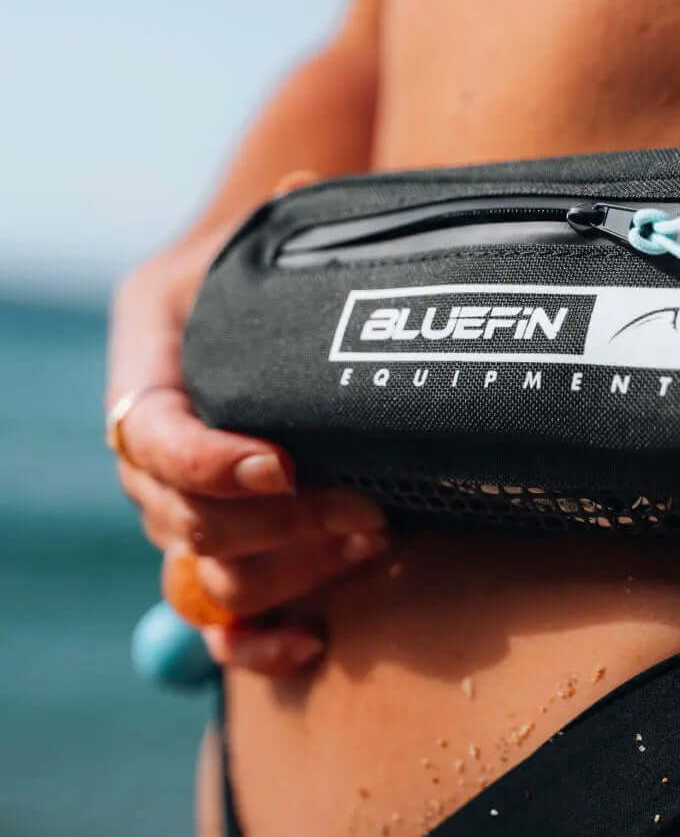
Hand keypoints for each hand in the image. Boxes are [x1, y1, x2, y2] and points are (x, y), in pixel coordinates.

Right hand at [108, 211, 386, 675]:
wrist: (270, 298)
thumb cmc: (273, 259)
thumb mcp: (268, 230)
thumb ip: (287, 225)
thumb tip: (302, 195)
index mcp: (148, 361)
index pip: (147, 433)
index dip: (207, 462)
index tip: (284, 466)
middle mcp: (151, 445)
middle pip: (177, 518)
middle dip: (276, 524)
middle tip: (368, 512)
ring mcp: (183, 505)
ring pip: (206, 574)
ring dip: (291, 570)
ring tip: (376, 540)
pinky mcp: (222, 547)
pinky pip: (215, 623)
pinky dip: (256, 641)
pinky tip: (312, 638)